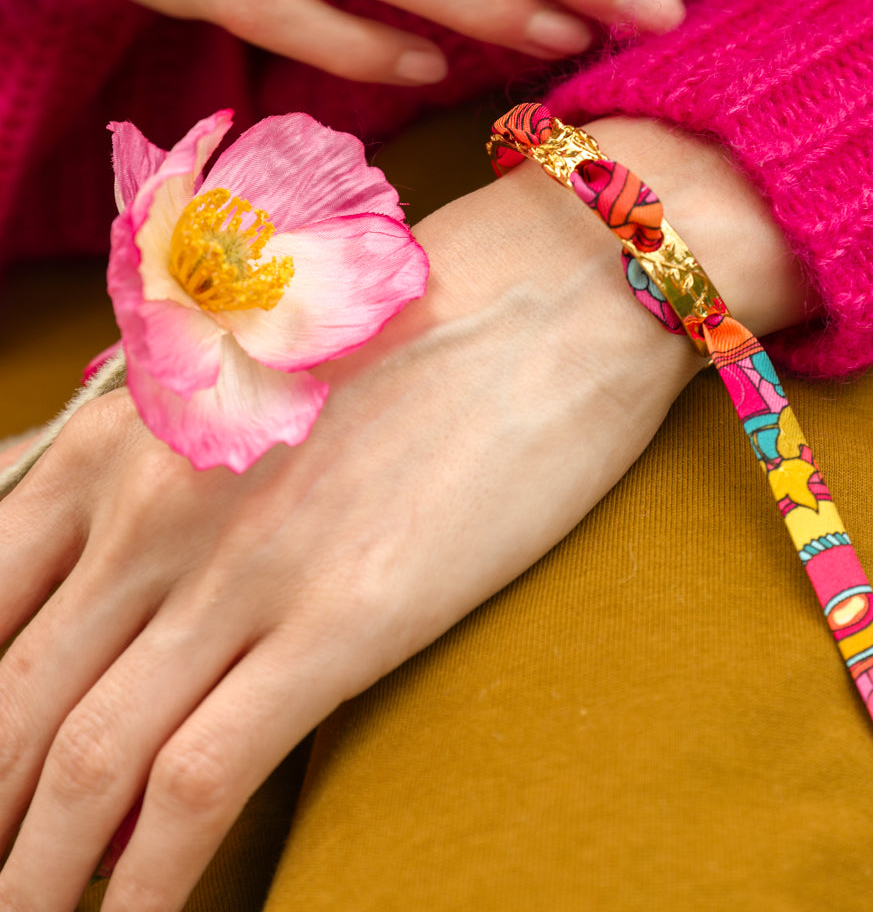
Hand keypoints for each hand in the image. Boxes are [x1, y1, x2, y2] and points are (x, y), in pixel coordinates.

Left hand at [0, 120, 804, 910]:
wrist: (554, 285)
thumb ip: (153, 455)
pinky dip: (147, 885)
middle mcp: (150, 505)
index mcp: (117, 435)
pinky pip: (199, 782)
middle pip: (9, 702)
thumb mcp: (245, 368)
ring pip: (80, 762)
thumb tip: (105, 568)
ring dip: (36, 876)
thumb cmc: (409, 320)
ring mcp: (239, 565)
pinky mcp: (342, 619)